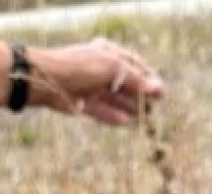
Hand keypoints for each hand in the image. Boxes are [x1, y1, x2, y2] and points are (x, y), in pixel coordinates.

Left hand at [28, 39, 164, 124]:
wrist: (50, 80)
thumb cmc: (82, 67)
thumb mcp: (113, 69)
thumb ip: (135, 80)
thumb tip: (157, 89)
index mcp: (108, 53)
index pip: (133, 65)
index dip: (148, 78)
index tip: (161, 93)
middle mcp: (100, 69)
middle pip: (125, 84)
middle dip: (140, 95)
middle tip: (154, 107)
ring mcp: (91, 87)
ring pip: (114, 99)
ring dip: (129, 107)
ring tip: (144, 118)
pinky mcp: (83, 103)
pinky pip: (102, 111)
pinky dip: (113, 116)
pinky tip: (126, 122)